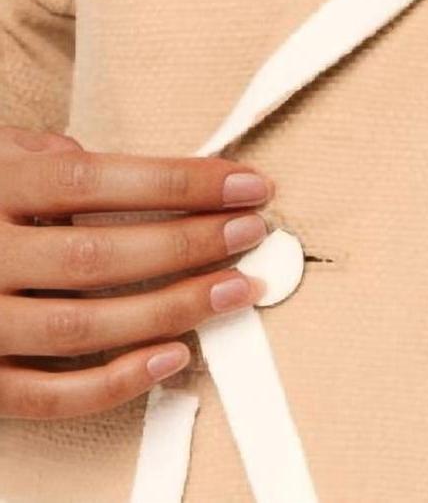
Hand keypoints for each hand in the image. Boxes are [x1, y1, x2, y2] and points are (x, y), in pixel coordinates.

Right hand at [0, 125, 273, 419]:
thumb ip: (52, 159)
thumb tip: (125, 173)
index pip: (100, 181)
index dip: (182, 182)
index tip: (250, 182)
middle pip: (98, 256)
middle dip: (189, 244)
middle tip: (255, 234)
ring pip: (81, 327)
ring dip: (171, 310)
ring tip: (236, 290)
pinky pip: (45, 394)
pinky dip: (114, 383)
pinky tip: (172, 358)